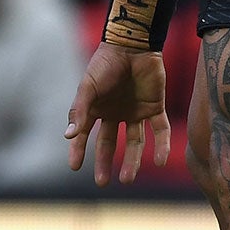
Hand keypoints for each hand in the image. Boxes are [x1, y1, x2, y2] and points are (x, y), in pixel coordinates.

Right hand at [66, 41, 172, 186]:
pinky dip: (161, 146)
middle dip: (106, 163)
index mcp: (96, 109)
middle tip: (103, 183)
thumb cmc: (105, 64)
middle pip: (110, 143)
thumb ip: (79, 111)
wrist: (133, 46)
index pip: (84, 134)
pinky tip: (160, 161)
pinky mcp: (155, 108)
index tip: (74, 167)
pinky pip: (160, 131)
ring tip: (128, 179)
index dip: (78, 150)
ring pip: (135, 142)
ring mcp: (136, 112)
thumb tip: (67, 136)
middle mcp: (115, 113)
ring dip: (133, 161)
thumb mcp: (88, 87)